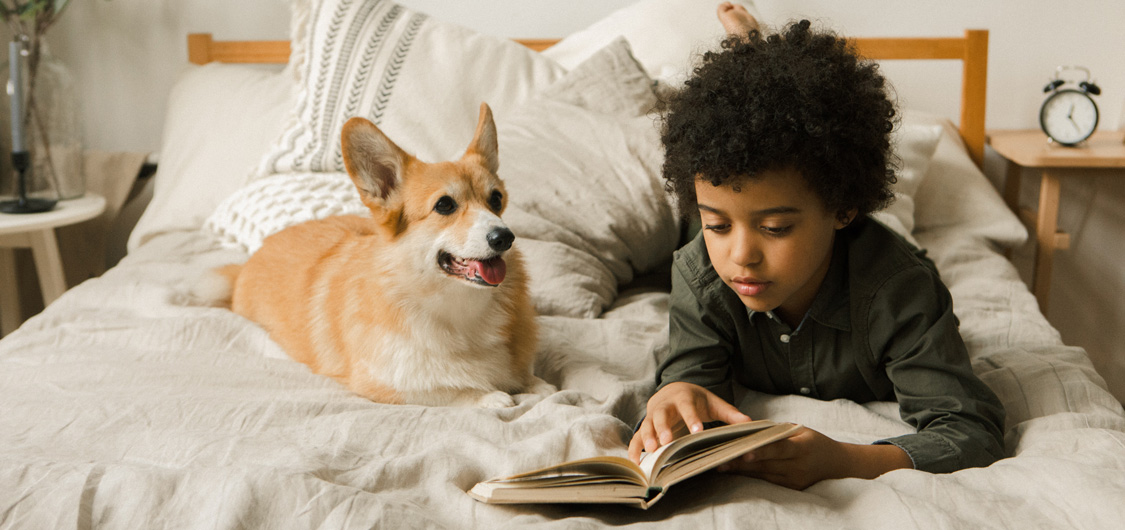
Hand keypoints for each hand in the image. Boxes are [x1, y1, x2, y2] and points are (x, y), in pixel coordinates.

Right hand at [628, 382, 751, 462]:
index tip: (697, 431)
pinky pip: (636, 438)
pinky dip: (634, 449)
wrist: (673, 391)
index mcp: (682, 398)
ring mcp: (652, 416)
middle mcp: (664, 406)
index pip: (686, 407)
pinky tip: (636, 462)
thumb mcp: (713, 403)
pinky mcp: (645, 427)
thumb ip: (730, 414)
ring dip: (647, 438)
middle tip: (667, 442)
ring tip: (652, 452)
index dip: (691, 419)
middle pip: (661, 415)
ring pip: (646, 426)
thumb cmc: (696, 400)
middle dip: (663, 428)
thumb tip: (750, 423)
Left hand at [716, 427, 912, 489]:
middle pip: (765, 465)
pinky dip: (751, 475)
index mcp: (801, 448)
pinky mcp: (791, 488)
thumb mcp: (799, 430)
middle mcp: (797, 467)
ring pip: (763, 475)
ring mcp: (794, 480)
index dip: (761, 451)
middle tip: (718, 458)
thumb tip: (750, 429)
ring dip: (741, 470)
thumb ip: (776, 431)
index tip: (744, 452)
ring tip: (720, 465)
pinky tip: (734, 471)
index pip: (778, 449)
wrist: (837, 463)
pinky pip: (767, 481)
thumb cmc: (814, 440)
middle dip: (741, 462)